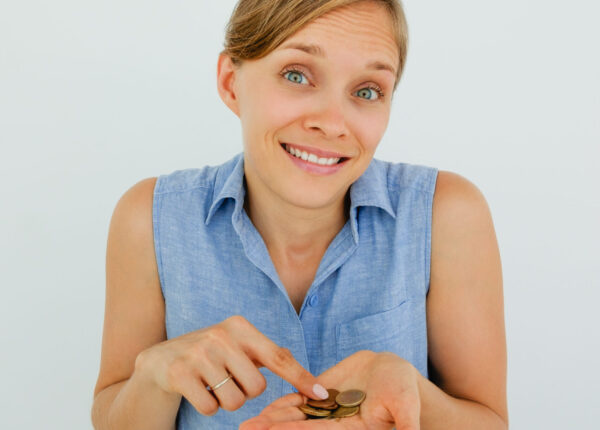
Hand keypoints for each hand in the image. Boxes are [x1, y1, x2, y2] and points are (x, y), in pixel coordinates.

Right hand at [133, 315, 328, 415]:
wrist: (157, 362)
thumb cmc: (207, 355)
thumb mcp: (236, 347)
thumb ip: (267, 355)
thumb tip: (309, 377)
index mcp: (239, 327)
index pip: (278, 356)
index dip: (301, 377)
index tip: (322, 394)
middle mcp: (220, 335)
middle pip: (257, 387)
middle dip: (245, 393)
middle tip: (228, 381)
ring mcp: (198, 352)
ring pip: (235, 401)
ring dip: (225, 402)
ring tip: (211, 385)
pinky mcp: (178, 373)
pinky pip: (210, 409)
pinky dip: (207, 408)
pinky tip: (195, 390)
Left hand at [240, 350, 421, 429]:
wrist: (395, 369)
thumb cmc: (405, 389)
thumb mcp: (406, 408)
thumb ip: (406, 426)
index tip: (274, 429)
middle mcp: (336, 423)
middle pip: (301, 427)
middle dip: (275, 429)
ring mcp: (327, 409)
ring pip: (296, 415)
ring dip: (272, 419)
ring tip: (248, 424)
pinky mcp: (323, 393)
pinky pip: (300, 399)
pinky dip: (284, 403)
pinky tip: (265, 408)